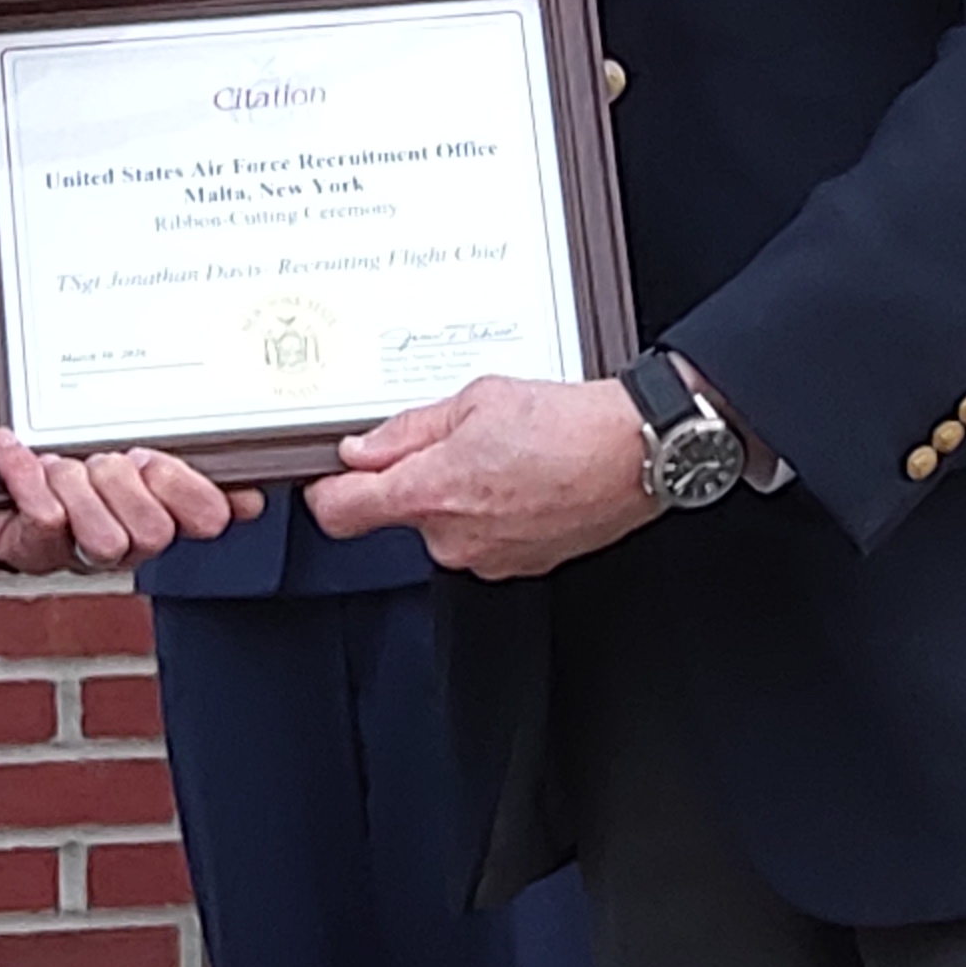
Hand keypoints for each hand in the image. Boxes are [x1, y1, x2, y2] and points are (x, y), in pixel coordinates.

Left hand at [0, 423, 259, 573]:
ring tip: (58, 460)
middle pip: (156, 532)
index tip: (161, 456)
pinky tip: (10, 446)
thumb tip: (248, 495)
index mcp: (160, 507)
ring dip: (78, 487)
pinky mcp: (29, 550)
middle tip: (103, 454)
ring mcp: (77, 551)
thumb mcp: (120, 440)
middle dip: (128, 482)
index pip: (207, 517)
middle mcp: (126, 539)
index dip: (194, 491)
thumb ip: (180, 457)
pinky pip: (43, 523)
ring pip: (106, 541)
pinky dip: (25, 475)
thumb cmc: (55, 444)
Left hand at [304, 375, 655, 578]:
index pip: (340, 512)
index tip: (335, 475)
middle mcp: (452, 538)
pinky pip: (482, 539)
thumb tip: (364, 449)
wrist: (635, 455)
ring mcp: (486, 559)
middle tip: (454, 442)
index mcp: (431, 492)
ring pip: (444, 526)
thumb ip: (409, 429)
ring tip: (502, 458)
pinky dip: (492, 513)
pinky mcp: (517, 567)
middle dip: (415, 480)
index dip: (329, 490)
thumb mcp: (476, 399)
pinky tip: (523, 481)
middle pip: (398, 516)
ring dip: (458, 496)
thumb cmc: (570, 425)